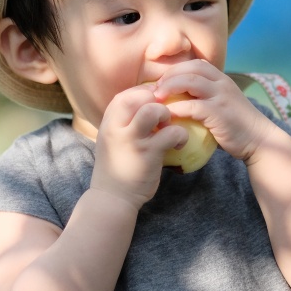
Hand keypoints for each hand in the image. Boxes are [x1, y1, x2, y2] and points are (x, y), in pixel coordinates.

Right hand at [90, 83, 188, 208]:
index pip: (126, 94)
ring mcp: (132, 140)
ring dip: (167, 115)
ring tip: (169, 127)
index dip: (144, 95)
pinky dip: (181, 135)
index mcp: (109, 121)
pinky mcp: (148, 154)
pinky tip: (179, 143)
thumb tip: (148, 102)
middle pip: (139, 96)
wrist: (113, 197)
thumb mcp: (112, 138)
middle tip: (163, 116)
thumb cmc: (117, 165)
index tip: (155, 106)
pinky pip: (171, 133)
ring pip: (153, 110)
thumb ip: (124, 121)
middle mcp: (117, 127)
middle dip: (157, 101)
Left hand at [152, 61, 275, 162]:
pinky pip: (193, 106)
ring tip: (156, 99)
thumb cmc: (236, 126)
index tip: (161, 83)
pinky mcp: (219, 113)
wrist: (258, 140)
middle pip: (189, 69)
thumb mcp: (221, 105)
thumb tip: (178, 101)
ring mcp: (221, 96)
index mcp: (221, 78)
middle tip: (154, 90)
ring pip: (190, 81)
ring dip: (169, 88)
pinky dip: (176, 109)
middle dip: (168, 77)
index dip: (175, 70)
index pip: (194, 64)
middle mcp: (221, 83)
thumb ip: (205, 99)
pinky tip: (167, 116)